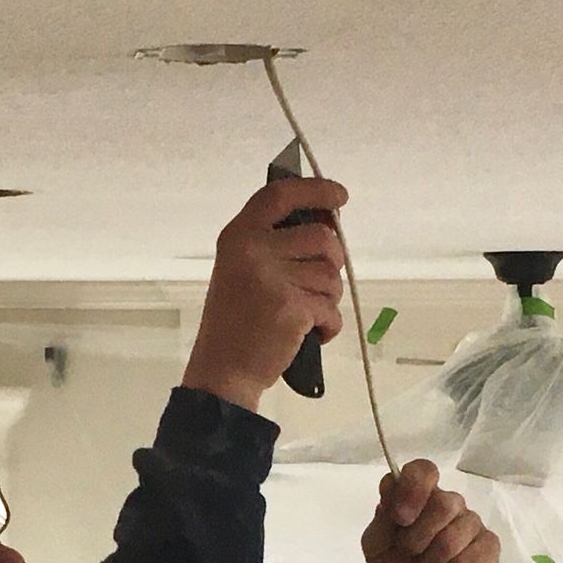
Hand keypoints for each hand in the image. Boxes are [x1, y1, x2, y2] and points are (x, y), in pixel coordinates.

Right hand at [183, 176, 347, 411]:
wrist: (223, 371)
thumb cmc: (234, 323)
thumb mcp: (240, 271)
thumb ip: (271, 245)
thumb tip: (325, 228)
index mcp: (238, 236)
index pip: (280, 195)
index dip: (315, 190)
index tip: (340, 196)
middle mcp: (253, 250)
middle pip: (321, 237)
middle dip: (332, 261)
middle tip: (319, 284)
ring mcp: (273, 279)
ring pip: (331, 275)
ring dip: (329, 297)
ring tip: (308, 314)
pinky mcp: (292, 308)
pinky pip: (331, 308)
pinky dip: (329, 325)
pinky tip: (312, 334)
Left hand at [361, 460, 500, 562]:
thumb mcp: (376, 550)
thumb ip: (381, 518)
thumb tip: (392, 485)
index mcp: (419, 499)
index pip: (423, 470)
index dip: (413, 489)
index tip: (400, 517)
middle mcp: (450, 506)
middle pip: (444, 503)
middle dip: (418, 538)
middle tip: (411, 555)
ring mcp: (473, 527)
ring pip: (458, 533)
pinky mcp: (490, 552)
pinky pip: (475, 558)